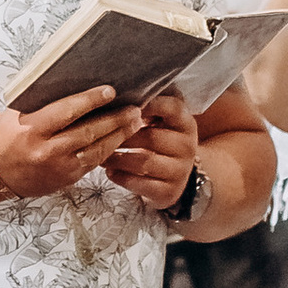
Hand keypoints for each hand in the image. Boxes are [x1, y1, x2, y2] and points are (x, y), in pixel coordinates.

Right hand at [0, 86, 146, 199]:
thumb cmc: (7, 137)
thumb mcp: (17, 113)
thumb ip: (43, 100)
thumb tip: (71, 79)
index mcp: (32, 129)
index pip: (67, 111)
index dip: (91, 100)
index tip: (109, 91)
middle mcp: (47, 150)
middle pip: (88, 132)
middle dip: (114, 119)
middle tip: (134, 108)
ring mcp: (59, 167)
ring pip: (96, 150)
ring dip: (118, 136)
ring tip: (135, 122)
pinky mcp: (67, 179)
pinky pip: (93, 163)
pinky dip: (109, 150)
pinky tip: (120, 140)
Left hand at [107, 88, 200, 214]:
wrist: (176, 176)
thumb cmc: (159, 141)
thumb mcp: (160, 122)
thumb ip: (144, 109)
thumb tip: (112, 95)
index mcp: (185, 122)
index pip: (171, 107)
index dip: (147, 104)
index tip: (123, 103)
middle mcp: (187, 146)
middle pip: (151, 137)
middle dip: (122, 136)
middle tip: (100, 133)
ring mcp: (181, 170)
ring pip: (144, 162)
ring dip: (118, 158)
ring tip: (100, 153)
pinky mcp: (170, 192)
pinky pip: (142, 184)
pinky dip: (122, 177)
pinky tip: (110, 171)